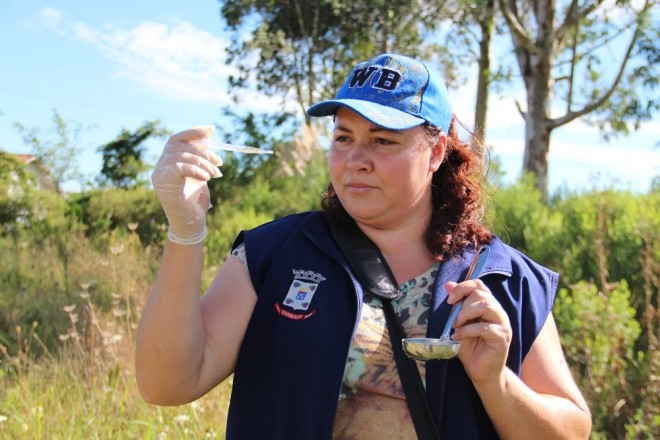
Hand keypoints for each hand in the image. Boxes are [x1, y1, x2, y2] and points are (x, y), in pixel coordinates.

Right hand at [151, 126, 222, 244]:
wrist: (191, 223)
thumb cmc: (195, 201)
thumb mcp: (201, 173)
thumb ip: (201, 155)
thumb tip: (209, 132)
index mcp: (168, 161)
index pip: (177, 139)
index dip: (193, 132)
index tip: (211, 129)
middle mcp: (160, 166)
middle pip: (180, 146)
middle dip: (203, 151)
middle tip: (220, 162)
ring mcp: (159, 174)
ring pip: (181, 155)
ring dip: (203, 162)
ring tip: (216, 174)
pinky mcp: (162, 182)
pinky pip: (179, 167)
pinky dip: (196, 169)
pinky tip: (207, 178)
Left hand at [445, 280, 511, 383]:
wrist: (481, 372)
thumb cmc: (471, 348)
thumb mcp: (459, 324)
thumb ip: (456, 305)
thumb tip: (448, 284)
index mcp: (488, 306)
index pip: (479, 285)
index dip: (463, 287)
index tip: (450, 300)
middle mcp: (498, 312)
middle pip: (481, 295)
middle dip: (463, 305)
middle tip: (454, 320)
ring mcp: (503, 324)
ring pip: (486, 306)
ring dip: (466, 314)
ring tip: (456, 326)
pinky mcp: (502, 337)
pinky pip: (485, 327)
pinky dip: (467, 331)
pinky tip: (459, 337)